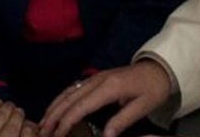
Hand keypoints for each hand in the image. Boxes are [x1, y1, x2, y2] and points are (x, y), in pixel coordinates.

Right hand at [40, 61, 171, 136]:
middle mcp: (97, 80)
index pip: (81, 106)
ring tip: (43, 122)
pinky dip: (61, 99)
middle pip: (69, 98)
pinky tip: (56, 108)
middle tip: (42, 131)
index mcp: (109, 87)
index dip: (66, 121)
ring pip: (68, 91)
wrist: (158, 68)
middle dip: (54, 115)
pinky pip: (73, 88)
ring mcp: (95, 78)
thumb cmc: (152, 89)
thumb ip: (122, 120)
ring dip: (54, 106)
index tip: (57, 135)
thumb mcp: (142, 106)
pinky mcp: (95, 78)